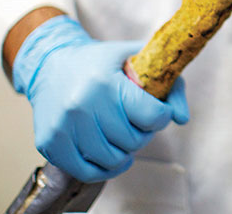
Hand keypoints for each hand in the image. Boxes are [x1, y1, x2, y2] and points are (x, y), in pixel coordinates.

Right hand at [12, 15, 188, 182]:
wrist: (50, 64)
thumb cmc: (102, 63)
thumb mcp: (137, 59)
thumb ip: (170, 85)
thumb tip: (181, 119)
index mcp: (106, 82)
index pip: (152, 116)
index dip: (161, 116)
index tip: (156, 109)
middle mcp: (81, 105)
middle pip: (133, 141)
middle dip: (143, 133)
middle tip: (136, 120)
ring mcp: (63, 126)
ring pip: (112, 159)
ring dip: (125, 151)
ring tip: (123, 134)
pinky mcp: (49, 143)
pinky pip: (86, 172)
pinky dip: (105, 169)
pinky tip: (112, 154)